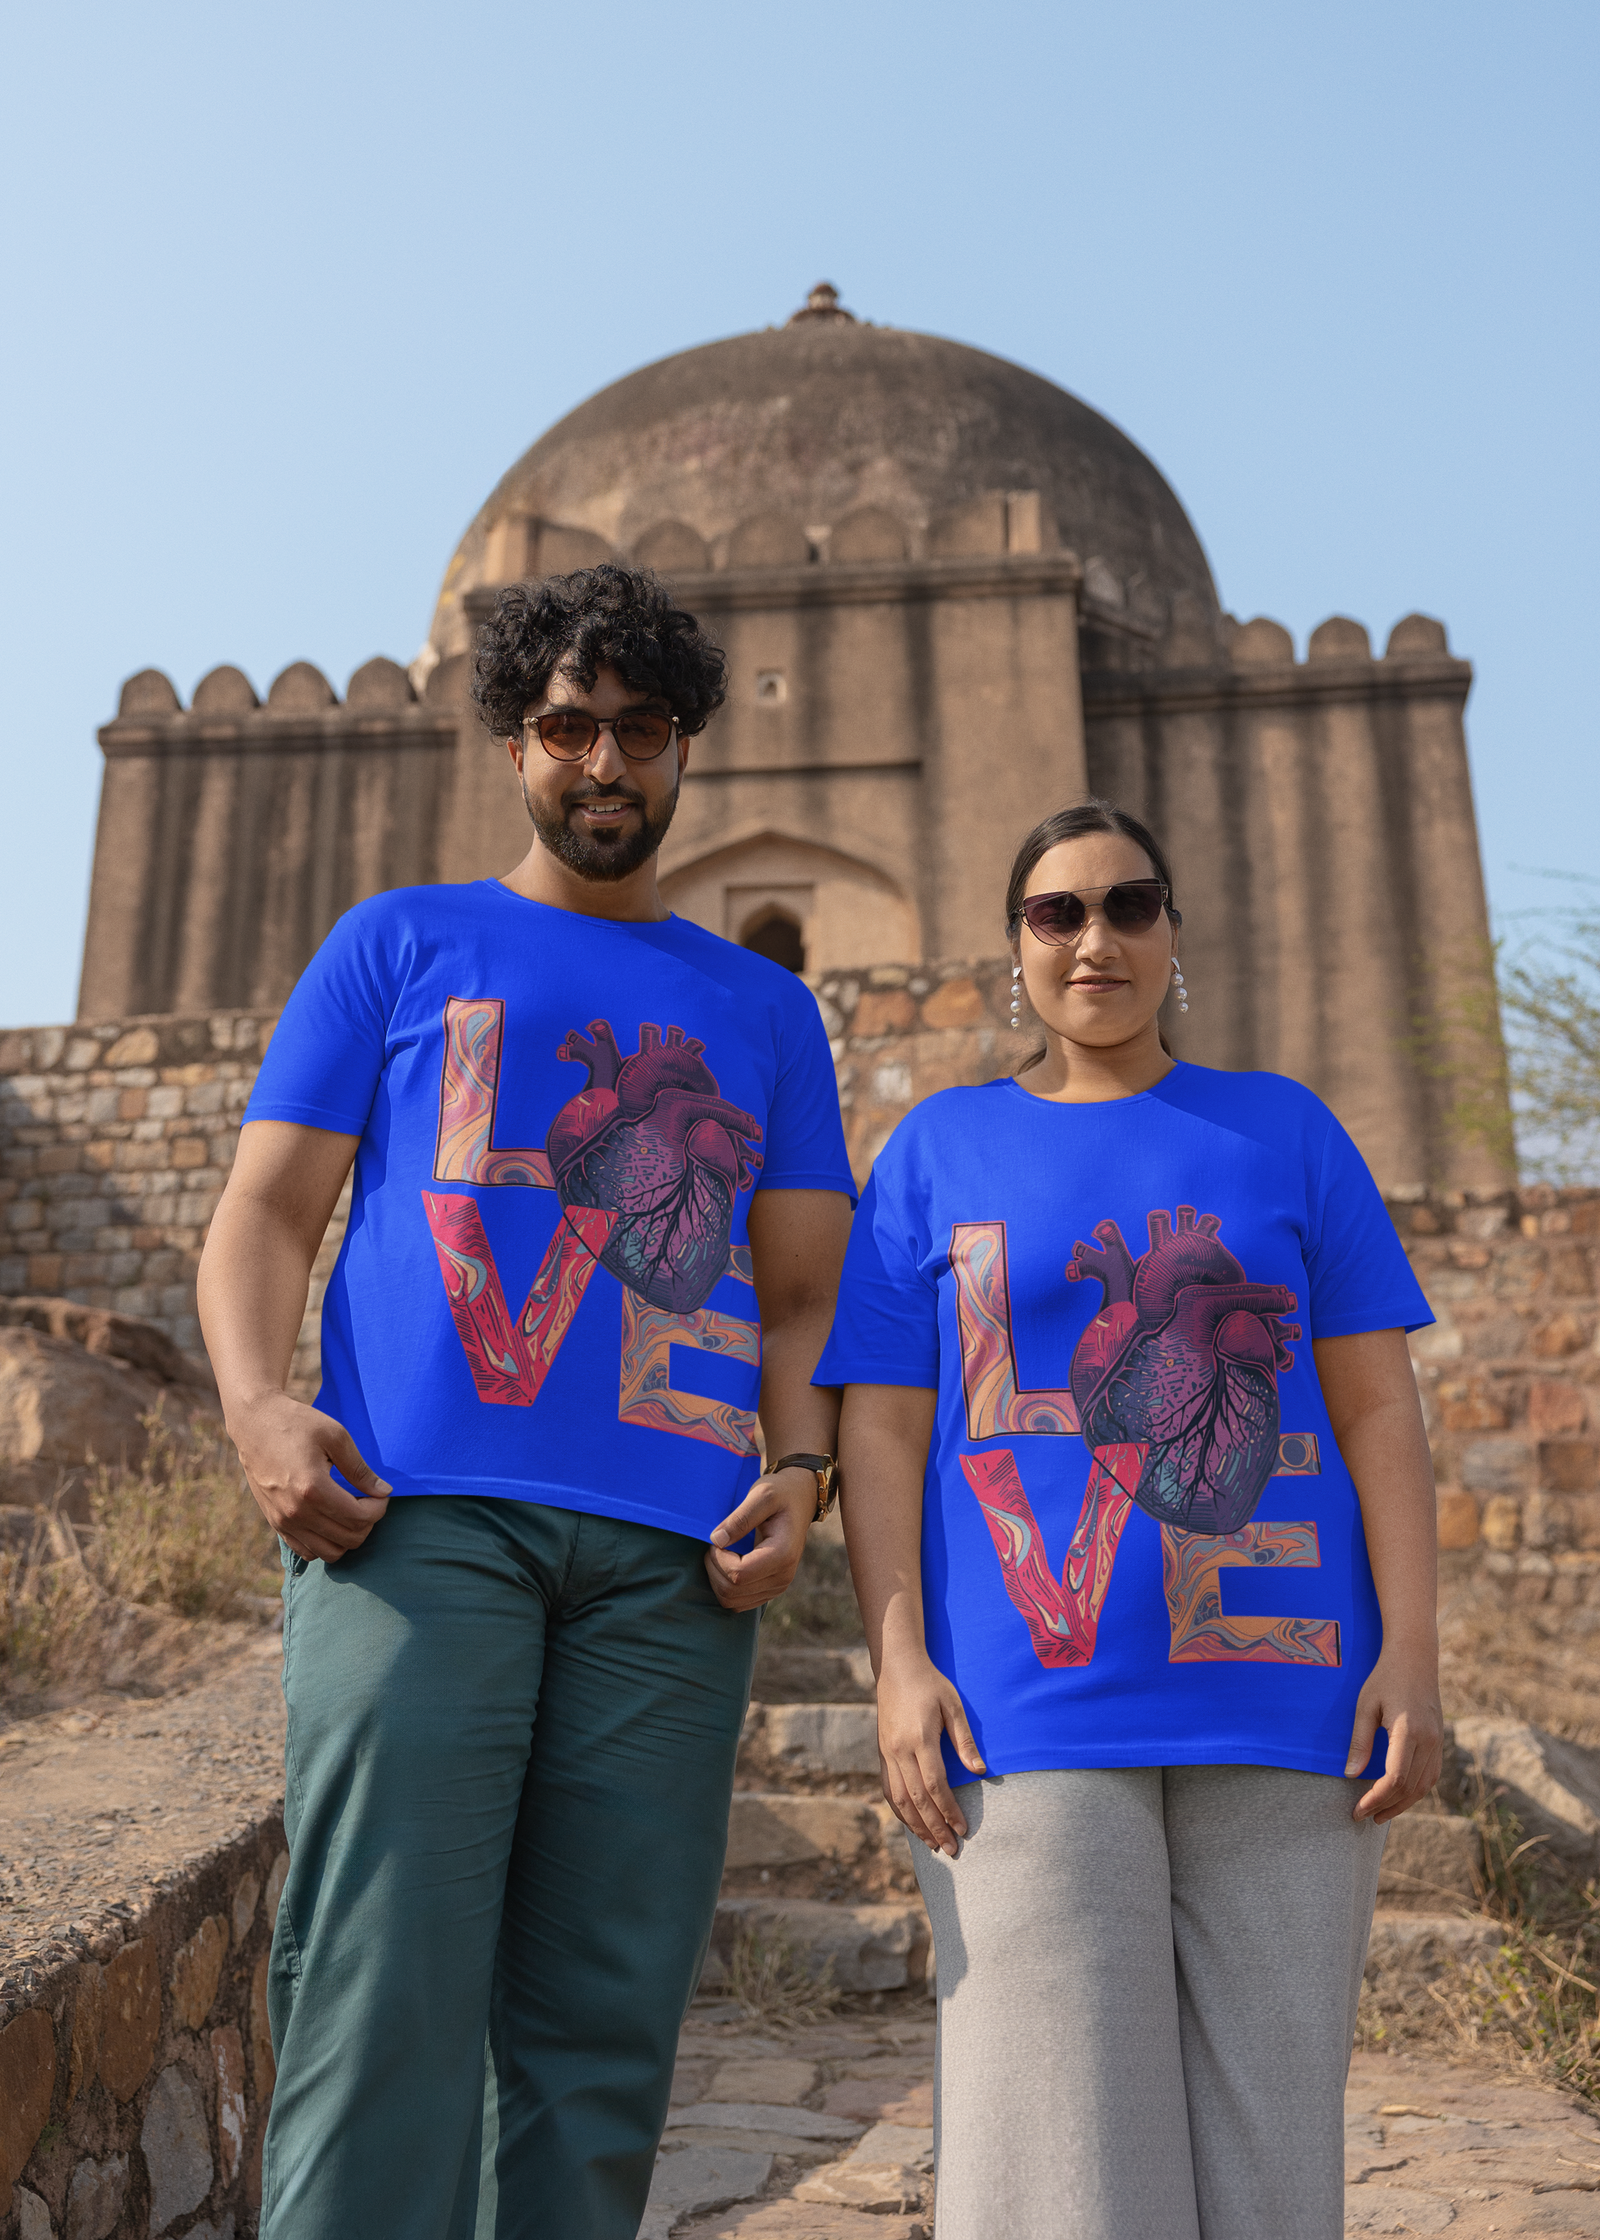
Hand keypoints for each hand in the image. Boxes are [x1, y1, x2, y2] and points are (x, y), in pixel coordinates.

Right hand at [229, 1391, 391, 1563]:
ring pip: (330, 1553)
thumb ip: (360, 1469)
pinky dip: (326, 1543)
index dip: (379, 1508)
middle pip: (349, 1538)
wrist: (255, 1424)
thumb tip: (383, 1491)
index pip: (359, 1518)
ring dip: (349, 1537)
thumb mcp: (335, 1436)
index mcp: (312, 1489)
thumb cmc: (296, 1423)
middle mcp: (296, 1512)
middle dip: (368, 1522)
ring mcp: (283, 1521)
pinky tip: (331, 1520)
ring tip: (351, 1511)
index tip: (381, 1493)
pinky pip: (307, 1551)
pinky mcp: (275, 1523)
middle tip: (369, 1500)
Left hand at [705, 1467, 815, 1611]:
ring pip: (732, 1602)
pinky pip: (738, 1602)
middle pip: (732, 1592)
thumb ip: (740, 1518)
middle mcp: (783, 1577)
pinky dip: (726, 1586)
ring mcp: (778, 1587)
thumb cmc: (781, 1493)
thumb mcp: (762, 1494)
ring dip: (717, 1579)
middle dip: (714, 1569)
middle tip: (716, 1544)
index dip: (718, 1559)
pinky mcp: (770, 1590)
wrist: (800, 1500)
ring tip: (723, 1552)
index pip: (738, 1575)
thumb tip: (717, 1540)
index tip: (717, 1537)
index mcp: (782, 1555)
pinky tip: (729, 1563)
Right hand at [877, 1649, 985, 1856]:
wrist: (897, 1668)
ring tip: (933, 1846)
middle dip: (935, 1828)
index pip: (935, 1785)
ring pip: (899, 1799)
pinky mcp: (881, 1754)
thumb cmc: (930, 1685)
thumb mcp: (953, 1706)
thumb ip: (965, 1740)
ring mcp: (887, 1753)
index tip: (963, 1829)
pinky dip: (899, 1811)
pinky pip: (888, 1790)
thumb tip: (980, 1772)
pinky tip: (911, 1825)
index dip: (949, 1810)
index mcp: (920, 1738)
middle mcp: (899, 1750)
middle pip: (917, 1799)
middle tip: (952, 1850)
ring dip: (916, 1825)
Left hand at [1346, 1638, 1443, 1823]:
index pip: (1395, 1779)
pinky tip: (1399, 1796)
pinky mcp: (1439, 1741)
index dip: (1376, 1799)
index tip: (1358, 1809)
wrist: (1415, 1658)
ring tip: (1380, 1813)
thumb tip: (1351, 1775)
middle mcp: (1428, 1740)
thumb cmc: (1384, 1678)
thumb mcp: (1365, 1705)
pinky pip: (1431, 1775)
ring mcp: (1438, 1742)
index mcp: (1409, 1731)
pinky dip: (1415, 1791)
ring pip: (1424, 1786)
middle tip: (1364, 1816)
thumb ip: (1360, 1742)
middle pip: (1410, 1788)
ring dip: (1402, 1804)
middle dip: (1386, 1807)